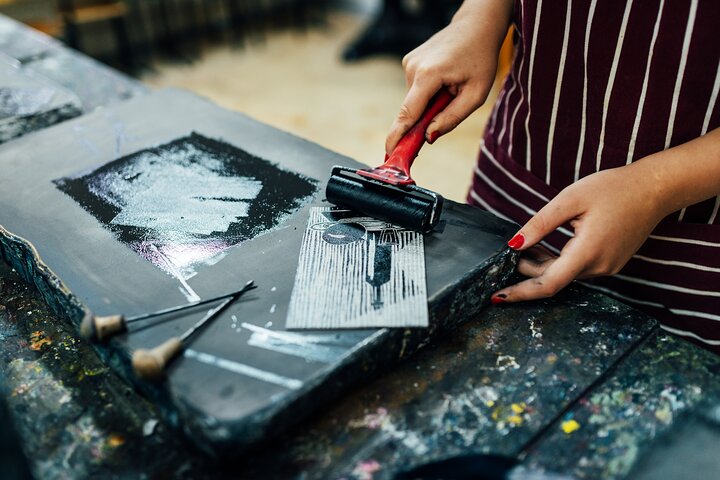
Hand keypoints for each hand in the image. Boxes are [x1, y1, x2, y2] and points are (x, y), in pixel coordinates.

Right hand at [385, 0, 512, 153]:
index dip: (398, 136)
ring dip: (430, 103)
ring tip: (451, 87)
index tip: (389, 152)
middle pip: (412, 109)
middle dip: (425, 118)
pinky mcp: (409, 62)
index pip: (408, 113)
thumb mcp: (475, 94)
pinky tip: (444, 80)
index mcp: (428, 75)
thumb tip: (429, 136)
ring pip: (415, 100)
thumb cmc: (480, 58)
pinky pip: (416, 89)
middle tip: (449, 108)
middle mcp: (412, 68)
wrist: (476, 26)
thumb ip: (452, 118)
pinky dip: (428, 93)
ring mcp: (408, 63)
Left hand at [491, 164, 669, 302]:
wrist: (654, 189)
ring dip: (542, 265)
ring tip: (524, 247)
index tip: (497, 297)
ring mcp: (607, 267)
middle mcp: (599, 266)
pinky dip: (557, 262)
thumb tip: (514, 244)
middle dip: (527, 270)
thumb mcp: (570, 199)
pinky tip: (544, 247)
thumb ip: (540, 224)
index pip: (548, 284)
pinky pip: (577, 269)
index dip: (520, 292)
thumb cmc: (613, 189)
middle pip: (553, 278)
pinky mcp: (610, 263)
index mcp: (588, 252)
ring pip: (564, 274)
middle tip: (507, 253)